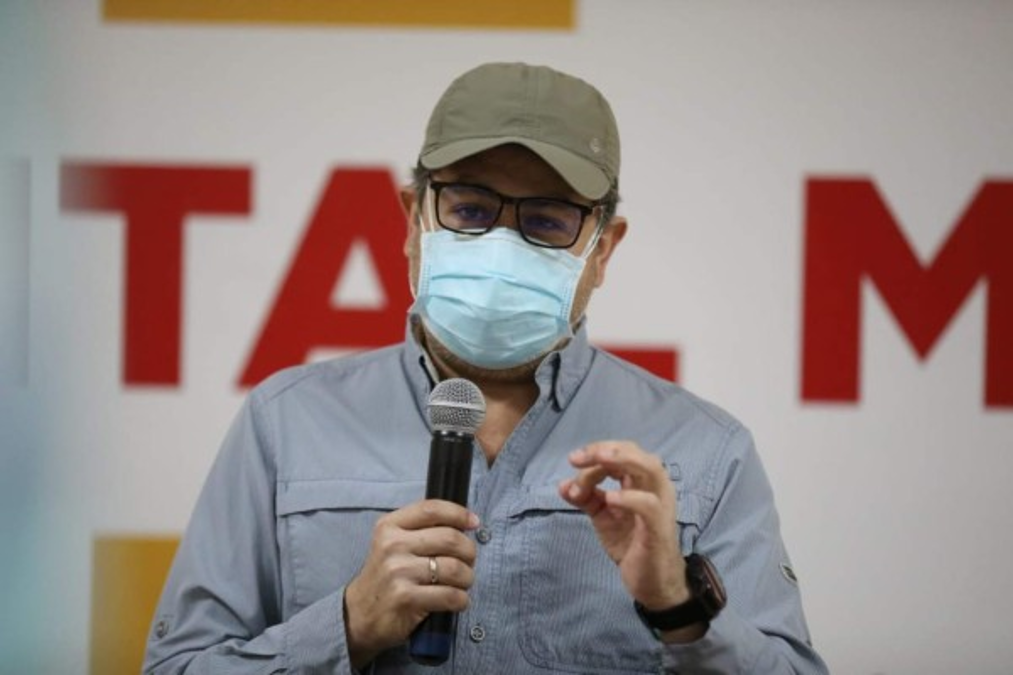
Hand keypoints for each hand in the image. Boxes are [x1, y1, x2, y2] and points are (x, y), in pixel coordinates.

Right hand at [343, 500, 478, 667]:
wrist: (358, 615)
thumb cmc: (385, 577)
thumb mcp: (392, 543)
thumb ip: (421, 529)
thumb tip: (465, 522)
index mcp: (389, 526)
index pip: (432, 509)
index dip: (459, 514)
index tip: (473, 522)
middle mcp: (392, 545)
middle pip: (450, 538)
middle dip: (469, 551)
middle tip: (468, 562)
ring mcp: (398, 572)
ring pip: (454, 568)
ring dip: (467, 577)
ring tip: (462, 583)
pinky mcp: (405, 598)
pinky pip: (450, 595)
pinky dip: (461, 599)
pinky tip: (457, 600)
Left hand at [559, 441, 688, 610]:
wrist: (652, 581)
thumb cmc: (631, 543)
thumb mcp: (603, 516)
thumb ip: (586, 498)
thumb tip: (562, 485)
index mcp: (641, 481)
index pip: (622, 451)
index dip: (596, 451)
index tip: (573, 460)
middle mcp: (654, 487)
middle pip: (635, 453)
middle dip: (604, 450)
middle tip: (577, 459)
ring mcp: (660, 505)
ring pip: (650, 469)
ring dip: (622, 460)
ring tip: (598, 460)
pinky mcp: (658, 528)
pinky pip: (650, 506)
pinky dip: (630, 497)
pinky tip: (610, 499)